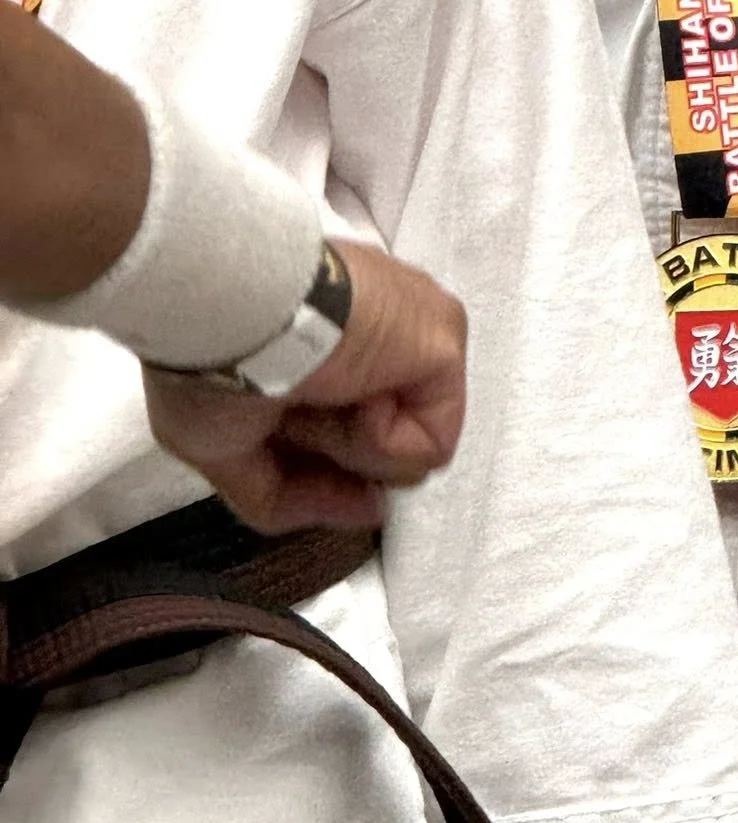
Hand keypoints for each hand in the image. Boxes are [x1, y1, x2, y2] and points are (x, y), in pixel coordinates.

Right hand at [143, 243, 467, 533]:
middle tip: (287, 403)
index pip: (355, 414)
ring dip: (348, 442)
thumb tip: (370, 511)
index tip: (273, 426)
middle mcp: (388, 329)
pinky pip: (430, 443)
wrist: (230, 311)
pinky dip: (378, 442)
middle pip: (380, 436)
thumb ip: (294, 492)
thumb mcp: (225, 447)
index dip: (316, 447)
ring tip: (312, 391)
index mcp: (339, 332)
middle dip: (328, 445)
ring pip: (405, 444)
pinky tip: (348, 392)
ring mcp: (419, 333)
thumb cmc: (207, 360)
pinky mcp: (444, 343)